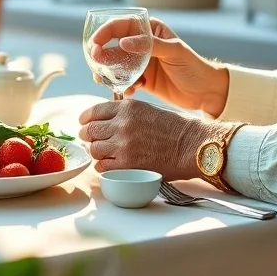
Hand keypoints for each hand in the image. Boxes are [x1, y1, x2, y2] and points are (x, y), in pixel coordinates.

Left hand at [78, 99, 215, 179]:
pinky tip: (109, 165)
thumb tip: (107, 121)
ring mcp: (123, 145)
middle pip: (90, 131)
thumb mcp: (148, 109)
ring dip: (96, 152)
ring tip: (103, 153)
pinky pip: (103, 167)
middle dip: (87, 136)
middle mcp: (122, 124)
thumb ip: (126, 113)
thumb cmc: (176, 128)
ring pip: (94, 150)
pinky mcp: (128, 165)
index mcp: (127, 108)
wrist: (192, 145)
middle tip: (88, 140)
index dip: (86, 119)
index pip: (94, 112)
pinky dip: (103, 167)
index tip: (84, 123)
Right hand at [87, 17, 229, 115]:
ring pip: (116, 65)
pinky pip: (125, 81)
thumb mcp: (174, 52)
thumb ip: (149, 45)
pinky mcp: (143, 80)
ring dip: (107, 73)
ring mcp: (142, 63)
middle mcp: (143, 44)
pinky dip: (121, 87)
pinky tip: (127, 92)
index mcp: (150, 30)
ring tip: (103, 81)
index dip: (104, 32)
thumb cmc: (194, 67)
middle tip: (95, 64)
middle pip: (113, 45)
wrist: (206, 92)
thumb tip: (123, 42)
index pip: (121, 26)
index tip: (94, 43)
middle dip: (101, 54)